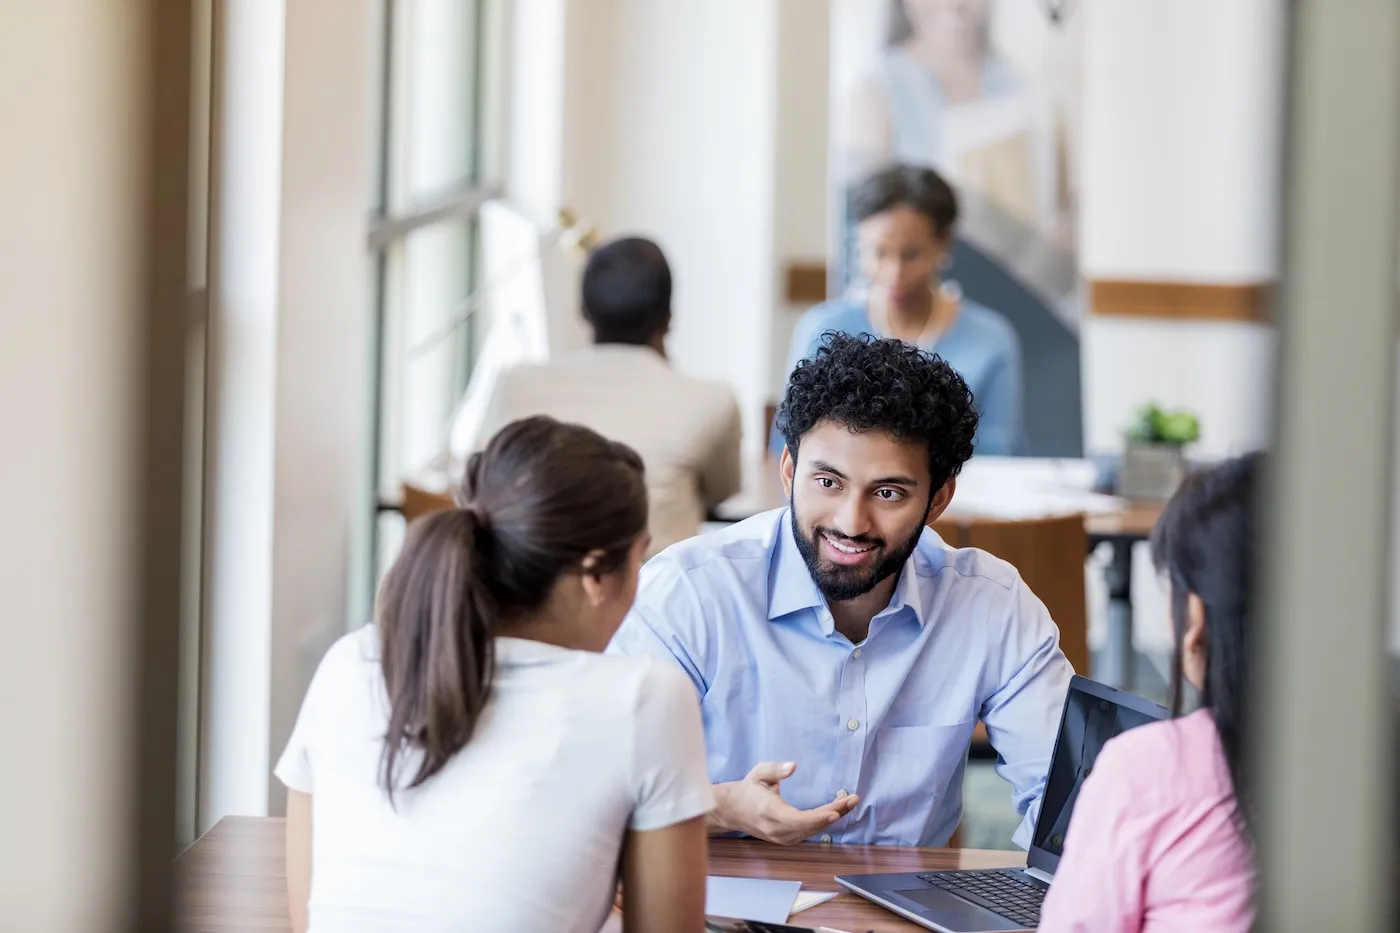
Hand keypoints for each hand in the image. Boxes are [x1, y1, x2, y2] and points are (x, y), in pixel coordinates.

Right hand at [711, 761, 859, 844]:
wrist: (734, 811)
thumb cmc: (748, 789)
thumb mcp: (759, 773)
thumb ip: (776, 769)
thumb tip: (794, 766)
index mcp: (768, 812)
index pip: (795, 820)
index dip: (816, 818)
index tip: (835, 812)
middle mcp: (776, 829)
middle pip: (810, 826)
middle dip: (834, 813)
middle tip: (853, 799)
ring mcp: (782, 837)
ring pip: (812, 830)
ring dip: (833, 817)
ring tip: (850, 802)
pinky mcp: (787, 838)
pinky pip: (809, 832)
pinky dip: (824, 821)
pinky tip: (837, 810)